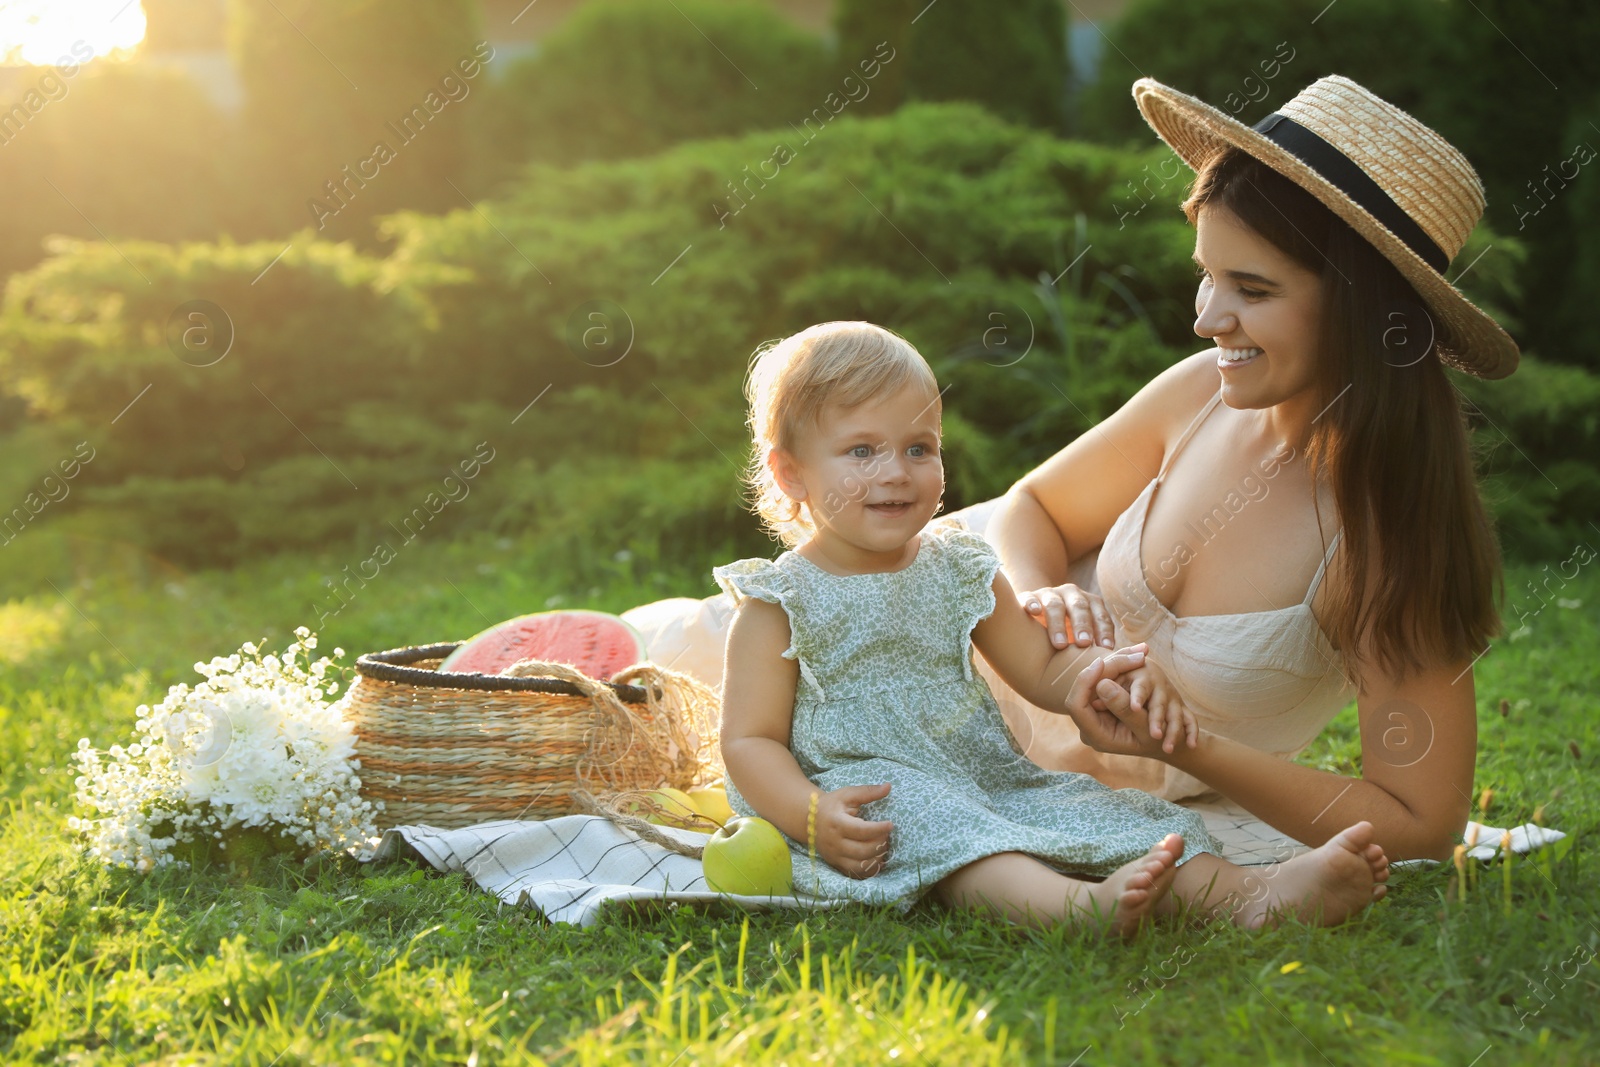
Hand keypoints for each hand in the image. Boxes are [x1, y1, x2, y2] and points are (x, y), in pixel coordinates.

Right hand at [811, 783, 893, 878]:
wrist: (809, 819)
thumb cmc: (832, 805)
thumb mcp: (847, 795)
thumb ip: (868, 792)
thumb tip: (888, 787)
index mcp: (837, 823)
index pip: (861, 830)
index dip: (878, 829)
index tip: (891, 824)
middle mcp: (835, 842)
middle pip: (862, 850)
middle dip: (880, 844)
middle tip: (886, 835)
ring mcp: (835, 856)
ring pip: (860, 865)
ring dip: (877, 858)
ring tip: (883, 846)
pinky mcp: (836, 864)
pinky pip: (856, 873)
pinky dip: (870, 869)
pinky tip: (877, 859)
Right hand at [1020, 583, 1115, 650]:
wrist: (1036, 612)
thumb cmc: (1066, 631)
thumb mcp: (1082, 635)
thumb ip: (1096, 645)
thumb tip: (1114, 668)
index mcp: (1089, 603)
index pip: (1100, 615)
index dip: (1103, 630)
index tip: (1106, 648)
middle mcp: (1070, 595)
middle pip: (1079, 606)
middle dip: (1082, 625)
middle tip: (1084, 643)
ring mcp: (1048, 594)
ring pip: (1054, 605)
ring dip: (1058, 624)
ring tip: (1060, 644)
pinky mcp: (1027, 597)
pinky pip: (1028, 598)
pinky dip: (1031, 603)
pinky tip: (1033, 611)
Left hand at [1064, 656, 1192, 760]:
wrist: (1167, 745)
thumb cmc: (1159, 742)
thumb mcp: (1146, 729)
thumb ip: (1124, 709)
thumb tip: (1102, 684)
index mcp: (1096, 736)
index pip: (1076, 705)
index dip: (1085, 681)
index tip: (1101, 661)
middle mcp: (1090, 726)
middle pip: (1084, 689)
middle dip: (1103, 667)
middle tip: (1122, 651)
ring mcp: (1096, 716)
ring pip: (1094, 682)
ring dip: (1112, 663)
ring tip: (1133, 650)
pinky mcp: (1104, 706)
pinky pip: (1104, 682)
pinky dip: (1117, 668)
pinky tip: (1129, 655)